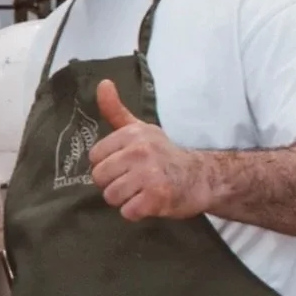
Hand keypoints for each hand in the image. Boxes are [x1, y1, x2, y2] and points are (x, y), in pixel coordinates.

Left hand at [87, 79, 210, 220]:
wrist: (201, 177)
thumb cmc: (164, 155)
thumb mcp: (140, 129)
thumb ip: (116, 110)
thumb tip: (103, 83)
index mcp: (133, 133)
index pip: (95, 156)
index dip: (107, 165)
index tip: (125, 165)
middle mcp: (140, 150)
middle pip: (100, 177)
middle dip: (113, 184)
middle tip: (133, 182)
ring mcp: (149, 173)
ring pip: (111, 196)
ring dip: (124, 200)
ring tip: (141, 192)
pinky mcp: (157, 196)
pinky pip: (127, 212)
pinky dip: (136, 212)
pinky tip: (149, 202)